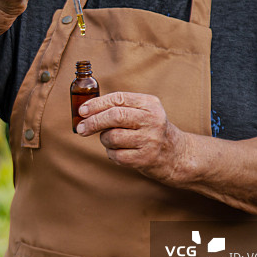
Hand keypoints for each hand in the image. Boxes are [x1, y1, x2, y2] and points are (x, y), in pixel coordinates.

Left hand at [75, 91, 189, 181]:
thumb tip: (85, 111)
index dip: (96, 104)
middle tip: (81, 128)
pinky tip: (119, 152)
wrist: (176, 154)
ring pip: (112, 137)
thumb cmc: (150, 131)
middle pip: (114, 117)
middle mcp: (152, 120)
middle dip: (92, 122)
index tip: (82, 111)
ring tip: (111, 140)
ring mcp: (150, 140)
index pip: (118, 98)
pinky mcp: (146, 158)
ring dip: (104, 140)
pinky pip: (116, 155)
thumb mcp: (142, 112)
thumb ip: (119, 108)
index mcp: (150, 104)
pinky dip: (111, 154)